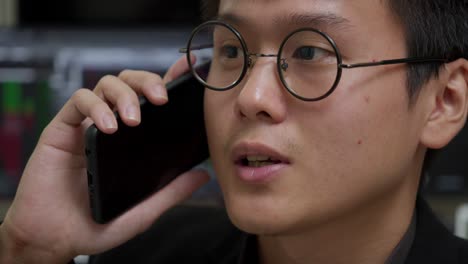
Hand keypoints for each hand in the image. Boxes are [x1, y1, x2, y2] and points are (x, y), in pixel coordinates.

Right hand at [0, 57, 209, 262]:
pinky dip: (96, 107)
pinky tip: (108, 127)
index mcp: (132, 141)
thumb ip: (172, 192)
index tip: (186, 70)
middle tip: (161, 99)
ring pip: (107, 84)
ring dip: (124, 95)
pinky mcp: (62, 128)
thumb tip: (204, 175)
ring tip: (134, 120)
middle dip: (148, 82)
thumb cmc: (96, 224)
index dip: (168, 81)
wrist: (55, 238)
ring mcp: (87, 125)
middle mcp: (112, 125)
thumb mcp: (143, 210)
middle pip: (130, 83)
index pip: (152, 102)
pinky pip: (79, 101)